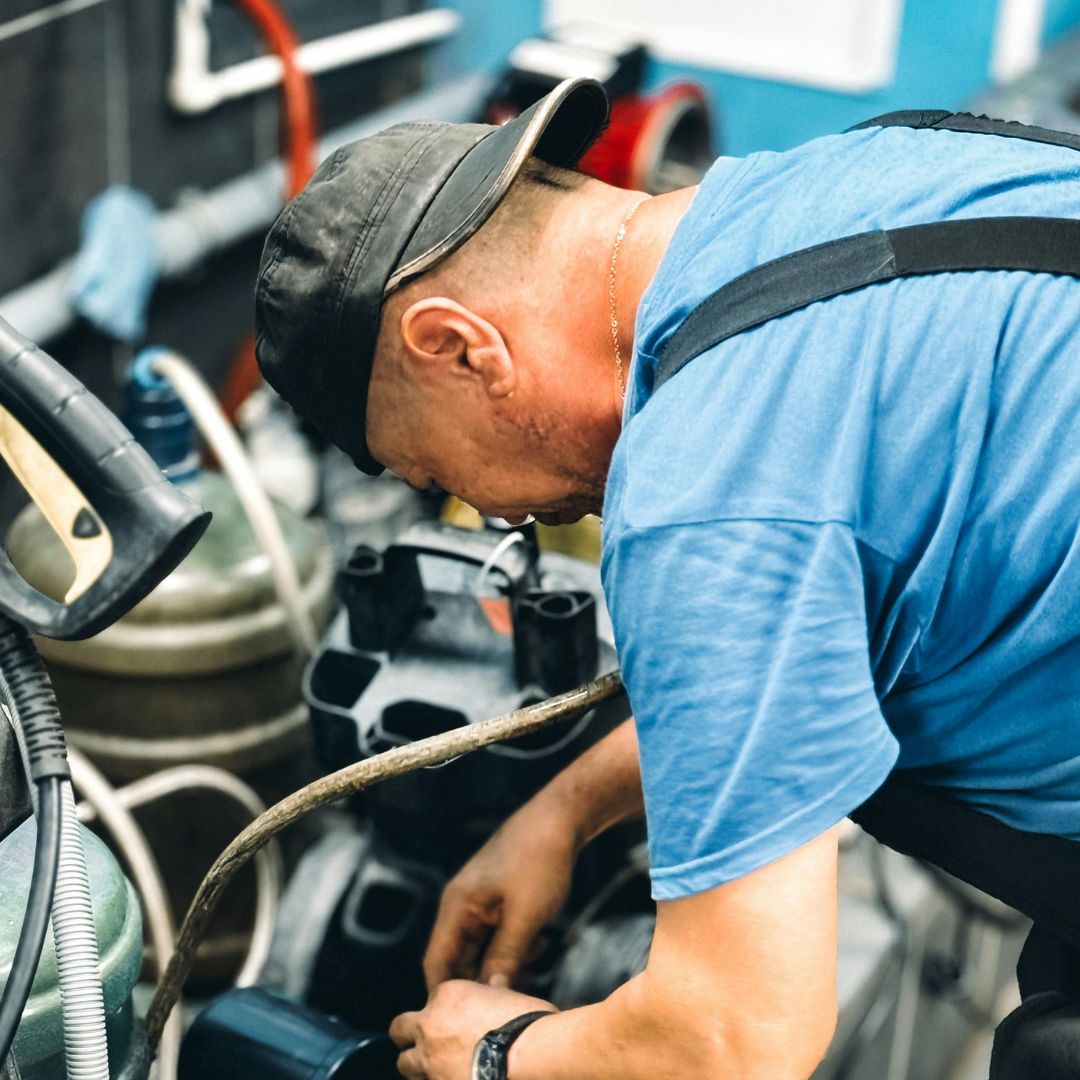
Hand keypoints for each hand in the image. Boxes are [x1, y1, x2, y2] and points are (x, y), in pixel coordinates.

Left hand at [390, 980, 554, 1079]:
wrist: (533, 1056)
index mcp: (448, 995)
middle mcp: (431, 1026)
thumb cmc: (528, 1025)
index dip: (442, 1011)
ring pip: (405, 1064)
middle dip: (409, 1036)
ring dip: (418, 1065)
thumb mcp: (511, 997)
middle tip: (429, 1043)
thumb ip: (494, 992)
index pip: (431, 999)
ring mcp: (430, 1062)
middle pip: (400, 1030)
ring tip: (439, 1068)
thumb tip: (496, 984)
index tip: (454, 1019)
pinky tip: (450, 1079)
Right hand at [423, 799, 577, 989]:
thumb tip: (490, 996)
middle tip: (518, 990)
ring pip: (483, 950)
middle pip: (461, 960)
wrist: (561, 818)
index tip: (466, 1021)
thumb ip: (505, 957)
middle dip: (487, 980)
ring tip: (536, 954)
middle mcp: (462, 906)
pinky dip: (516, 946)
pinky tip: (541, 940)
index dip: (446, 995)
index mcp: (457, 907)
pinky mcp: (498, 901)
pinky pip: (498, 936)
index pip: (436, 963)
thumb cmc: (540, 860)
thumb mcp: (525, 916)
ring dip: (507, 962)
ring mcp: (480, 903)